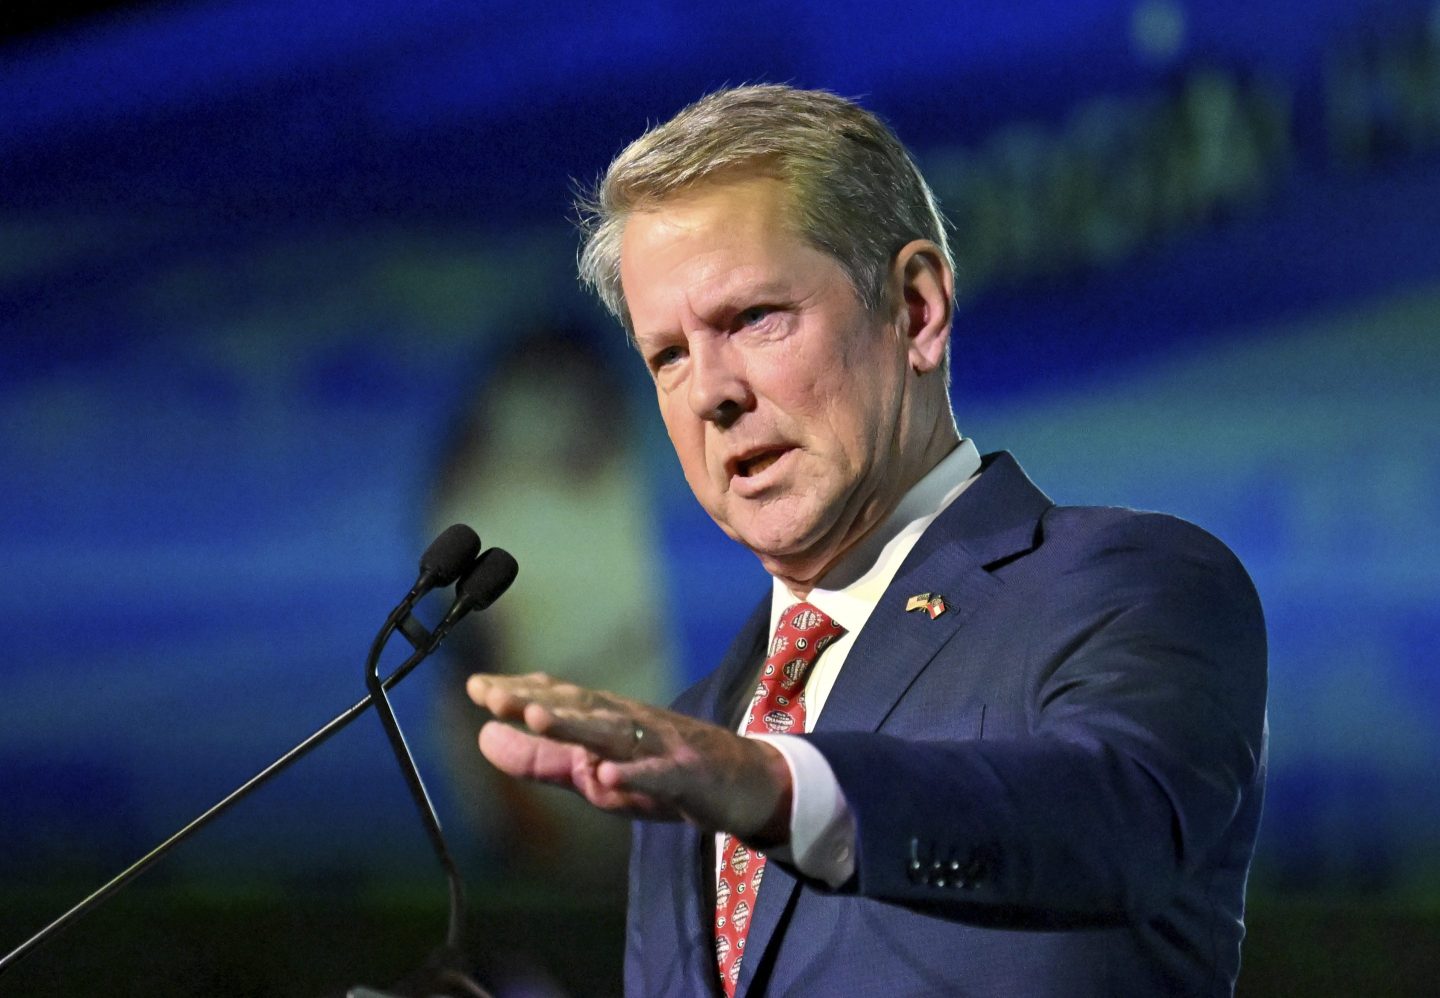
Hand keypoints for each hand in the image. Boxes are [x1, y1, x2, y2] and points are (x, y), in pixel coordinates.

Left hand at [466, 672, 791, 843]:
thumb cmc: (665, 773)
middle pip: (579, 707)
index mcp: (606, 721)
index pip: (558, 700)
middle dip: (535, 699)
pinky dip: (635, 773)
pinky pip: (659, 774)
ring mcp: (661, 745)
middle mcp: (630, 723)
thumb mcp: (595, 772)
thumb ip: (543, 758)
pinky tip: (608, 774)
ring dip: (574, 723)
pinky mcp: (689, 774)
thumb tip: (483, 737)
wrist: (747, 782)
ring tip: (536, 716)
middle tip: (491, 694)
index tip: (475, 687)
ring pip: (613, 732)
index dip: (518, 693)